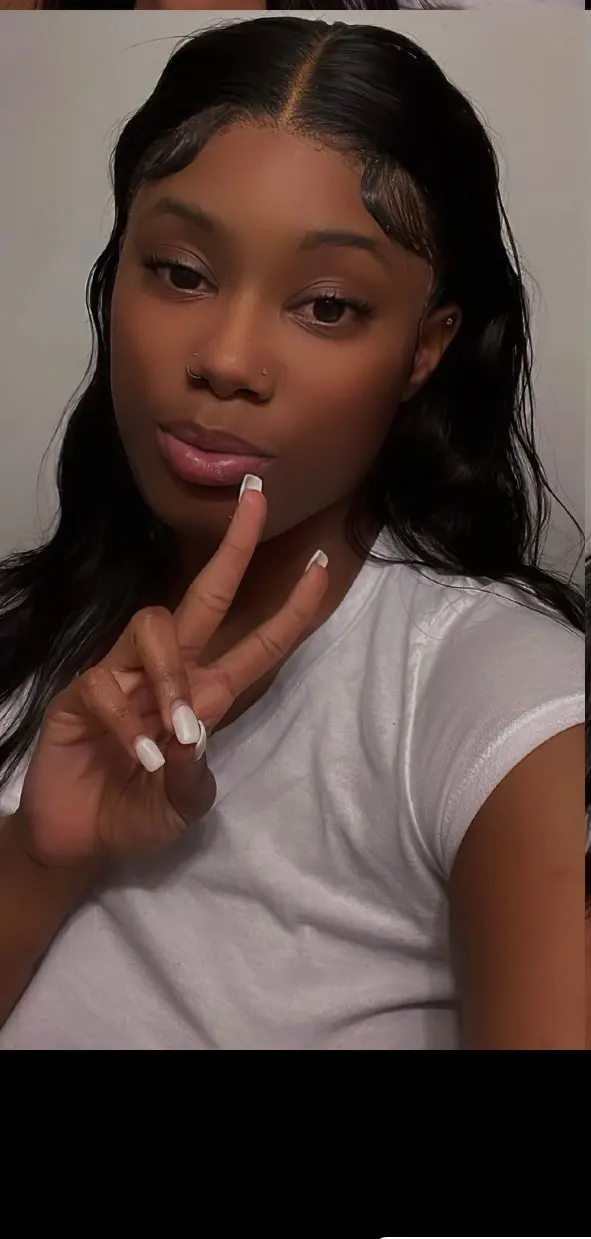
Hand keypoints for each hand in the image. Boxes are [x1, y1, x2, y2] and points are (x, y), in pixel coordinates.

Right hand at [15, 484, 327, 866]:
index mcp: (206, 694)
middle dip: (233, 547)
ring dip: (172, 675)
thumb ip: (193, 779)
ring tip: (178, 730)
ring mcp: (122, 677)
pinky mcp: (81, 695)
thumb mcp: (184, 806)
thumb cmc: (138, 813)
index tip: (323, 564)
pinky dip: (128, 724)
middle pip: (205, 595)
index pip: (256, 642)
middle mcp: (168, 674)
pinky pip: (106, 687)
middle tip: (256, 497)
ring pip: (154, 626)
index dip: (291, 607)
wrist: (78, 840)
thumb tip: (193, 737)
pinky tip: (138, 758)